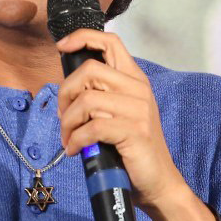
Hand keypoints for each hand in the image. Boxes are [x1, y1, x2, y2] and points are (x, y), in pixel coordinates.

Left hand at [55, 26, 189, 212]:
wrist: (158, 182)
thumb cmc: (133, 150)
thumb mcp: (122, 114)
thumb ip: (103, 95)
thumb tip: (69, 89)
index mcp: (135, 80)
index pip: (110, 42)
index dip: (83, 38)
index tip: (63, 47)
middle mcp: (138, 90)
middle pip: (89, 71)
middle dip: (65, 94)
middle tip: (63, 117)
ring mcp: (138, 110)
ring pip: (86, 101)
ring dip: (68, 123)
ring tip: (69, 139)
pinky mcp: (133, 132)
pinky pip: (91, 128)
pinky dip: (76, 140)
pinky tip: (76, 150)